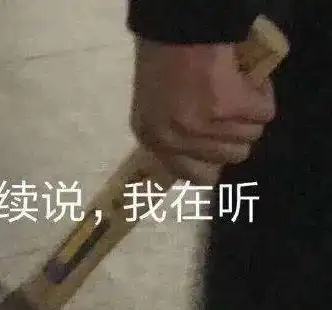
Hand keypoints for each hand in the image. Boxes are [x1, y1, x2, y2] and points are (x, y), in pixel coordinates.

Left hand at [130, 38, 275, 184]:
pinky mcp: (228, 105)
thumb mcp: (155, 106)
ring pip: (251, 135)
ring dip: (249, 112)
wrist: (175, 25)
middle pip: (231, 156)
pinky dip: (262, 94)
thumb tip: (208, 156)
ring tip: (235, 89)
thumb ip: (175, 135)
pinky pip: (264, 112)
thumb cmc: (162, 59)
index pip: (195, 176)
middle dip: (237, 132)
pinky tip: (247, 80)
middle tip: (229, 108)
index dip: (214, 162)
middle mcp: (175, 140)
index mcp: (153, 140)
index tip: (220, 146)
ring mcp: (201, 126)